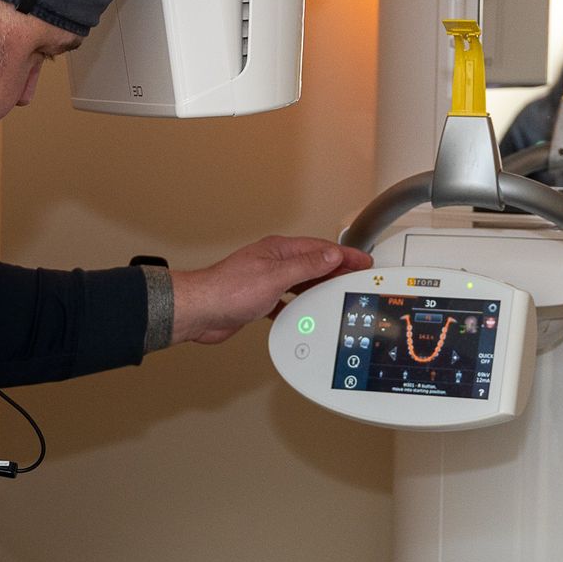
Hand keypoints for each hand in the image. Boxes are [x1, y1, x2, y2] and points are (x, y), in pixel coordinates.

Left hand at [170, 236, 372, 345]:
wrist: (200, 312)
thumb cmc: (227, 290)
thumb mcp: (275, 277)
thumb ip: (305, 266)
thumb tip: (330, 255)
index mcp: (278, 251)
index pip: (320, 249)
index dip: (344, 254)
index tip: (362, 260)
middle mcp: (272, 262)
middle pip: (313, 264)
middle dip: (336, 269)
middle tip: (357, 275)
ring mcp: (266, 280)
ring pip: (301, 282)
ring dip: (319, 286)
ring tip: (338, 291)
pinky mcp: (258, 300)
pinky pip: (287, 299)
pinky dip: (300, 304)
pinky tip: (305, 311)